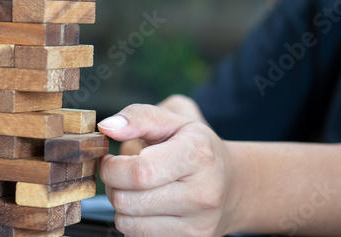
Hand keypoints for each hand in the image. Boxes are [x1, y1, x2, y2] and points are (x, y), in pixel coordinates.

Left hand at [98, 104, 237, 236]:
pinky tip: (148, 206)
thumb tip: (108, 127)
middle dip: (112, 185)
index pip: (139, 171)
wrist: (233, 185)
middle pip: (128, 200)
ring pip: (128, 223)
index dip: (112, 167)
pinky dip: (133, 222)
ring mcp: (198, 224)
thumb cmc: (196, 148)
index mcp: (198, 154)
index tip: (110, 160)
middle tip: (120, 174)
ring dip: (121, 206)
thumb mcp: (173, 119)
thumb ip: (138, 116)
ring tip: (136, 189)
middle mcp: (202, 193)